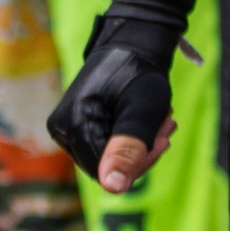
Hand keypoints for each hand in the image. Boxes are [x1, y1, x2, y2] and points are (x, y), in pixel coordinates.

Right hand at [47, 19, 181, 189]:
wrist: (130, 41)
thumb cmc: (137, 71)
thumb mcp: (141, 110)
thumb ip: (128, 148)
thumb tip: (114, 189)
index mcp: (73, 125)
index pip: (106, 171)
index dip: (139, 163)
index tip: (164, 139)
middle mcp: (62, 129)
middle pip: (107, 165)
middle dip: (141, 151)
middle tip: (167, 126)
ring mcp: (67, 127)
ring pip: (108, 156)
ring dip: (140, 143)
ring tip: (162, 119)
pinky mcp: (76, 124)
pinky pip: (105, 144)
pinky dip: (130, 135)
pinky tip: (149, 120)